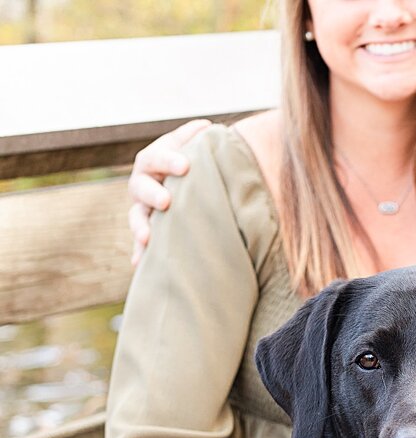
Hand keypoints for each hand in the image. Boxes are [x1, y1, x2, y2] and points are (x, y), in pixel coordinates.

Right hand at [127, 118, 210, 264]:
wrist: (180, 182)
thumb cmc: (188, 162)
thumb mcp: (189, 147)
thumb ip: (195, 138)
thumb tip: (209, 127)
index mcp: (153, 161)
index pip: (157, 157)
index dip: (169, 160)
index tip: (186, 166)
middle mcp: (142, 184)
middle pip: (141, 187)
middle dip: (153, 194)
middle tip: (167, 201)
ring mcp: (142, 208)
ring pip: (136, 217)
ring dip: (140, 227)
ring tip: (147, 238)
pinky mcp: (146, 229)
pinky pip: (139, 243)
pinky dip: (140, 253)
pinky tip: (139, 264)